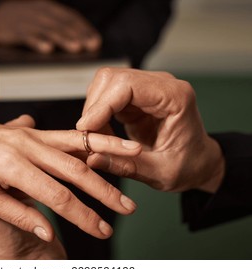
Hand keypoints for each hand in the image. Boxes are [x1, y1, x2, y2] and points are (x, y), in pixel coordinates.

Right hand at [0, 0, 100, 53]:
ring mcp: (27, 21)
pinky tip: (48, 49)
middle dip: (78, 36)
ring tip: (76, 48)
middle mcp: (40, 12)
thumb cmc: (21, 22)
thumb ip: (55, 28)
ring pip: (49, 30)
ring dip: (64, 39)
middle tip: (91, 46)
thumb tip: (78, 44)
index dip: (84, 29)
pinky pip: (28, 36)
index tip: (96, 41)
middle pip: (62, 24)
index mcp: (48, 8)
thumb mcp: (39, 19)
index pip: (71, 18)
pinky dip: (38, 42)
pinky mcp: (14, 30)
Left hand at [0, 98, 139, 240]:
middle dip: (105, 192)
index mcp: (12, 166)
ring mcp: (33, 136)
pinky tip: (111, 139)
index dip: (82, 215)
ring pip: (78, 144)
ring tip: (136, 154)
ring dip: (109, 151)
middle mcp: (27, 146)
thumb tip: (47, 227)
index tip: (101, 230)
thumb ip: (14, 213)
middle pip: (75, 170)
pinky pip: (70, 134)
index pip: (56, 195)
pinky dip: (93, 137)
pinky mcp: (36, 133)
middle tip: (129, 207)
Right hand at [76, 68, 224, 192]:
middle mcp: (161, 85)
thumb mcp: (160, 174)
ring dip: (94, 110)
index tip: (86, 127)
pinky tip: (102, 133)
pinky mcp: (136, 96)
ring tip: (98, 137)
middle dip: (94, 106)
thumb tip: (92, 158)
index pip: (128, 84)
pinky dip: (98, 114)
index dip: (102, 104)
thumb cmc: (188, 166)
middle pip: (112, 78)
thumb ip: (127, 166)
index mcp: (175, 97)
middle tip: (89, 135)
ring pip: (105, 83)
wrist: (198, 162)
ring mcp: (147, 87)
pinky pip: (107, 96)